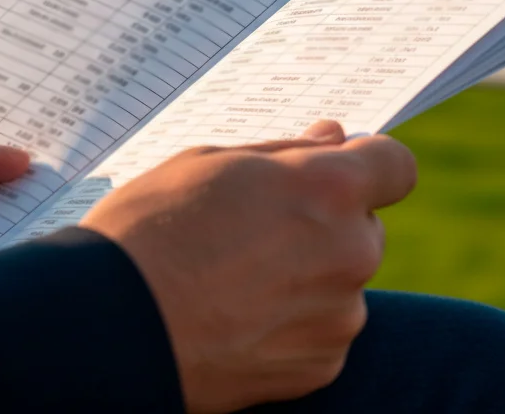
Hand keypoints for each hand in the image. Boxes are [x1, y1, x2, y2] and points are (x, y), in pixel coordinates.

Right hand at [79, 121, 415, 413]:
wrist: (109, 325)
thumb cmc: (148, 229)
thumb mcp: (206, 164)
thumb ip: (283, 153)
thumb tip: (333, 138)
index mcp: (326, 189)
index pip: (395, 165)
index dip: (366, 165)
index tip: (334, 173)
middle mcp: (350, 251)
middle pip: (364, 227)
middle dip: (325, 225)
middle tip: (251, 232)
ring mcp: (340, 316)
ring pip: (341, 283)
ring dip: (306, 278)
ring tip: (231, 282)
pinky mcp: (321, 366)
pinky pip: (322, 333)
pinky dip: (291, 326)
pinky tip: (235, 319)